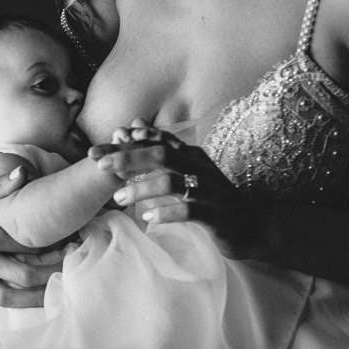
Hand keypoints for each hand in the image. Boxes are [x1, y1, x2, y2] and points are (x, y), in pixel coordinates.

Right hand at [0, 166, 64, 315]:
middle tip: (71, 268)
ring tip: (57, 295)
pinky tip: (10, 341)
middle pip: (25, 275)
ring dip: (36, 300)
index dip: (53, 246)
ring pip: (9, 298)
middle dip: (52, 273)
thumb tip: (24, 171)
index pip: (28, 246)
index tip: (71, 244)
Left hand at [88, 119, 270, 259]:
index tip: (96, 151)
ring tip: (119, 199)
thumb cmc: (211, 196)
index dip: (125, 144)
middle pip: (161, 155)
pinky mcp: (214, 214)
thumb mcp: (186, 169)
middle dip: (128, 158)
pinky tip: (148, 218)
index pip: (155, 142)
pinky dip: (166, 213)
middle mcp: (199, 167)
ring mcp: (208, 190)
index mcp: (191, 155)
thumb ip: (160, 148)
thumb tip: (132, 124)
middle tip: (101, 166)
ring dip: (141, 189)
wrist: (251, 224)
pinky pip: (188, 210)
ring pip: (172, 182)